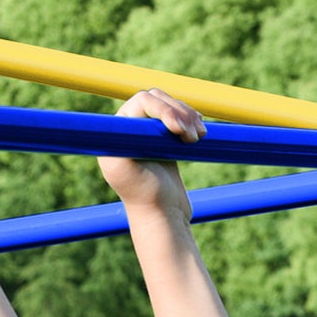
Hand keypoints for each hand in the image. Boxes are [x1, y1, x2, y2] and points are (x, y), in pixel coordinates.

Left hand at [99, 88, 205, 218]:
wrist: (164, 216)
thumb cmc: (144, 196)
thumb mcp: (125, 167)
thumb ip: (122, 141)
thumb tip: (115, 120)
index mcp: (118, 130)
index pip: (143, 101)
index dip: (165, 110)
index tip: (179, 131)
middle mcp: (132, 127)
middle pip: (159, 99)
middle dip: (180, 112)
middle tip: (194, 137)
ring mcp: (151, 133)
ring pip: (173, 107)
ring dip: (190, 116)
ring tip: (200, 137)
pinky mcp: (168, 142)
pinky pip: (182, 119)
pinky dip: (194, 122)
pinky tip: (202, 134)